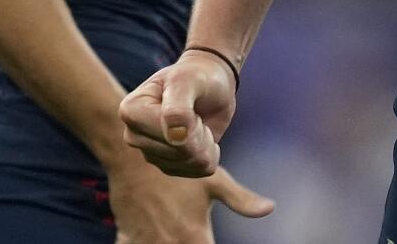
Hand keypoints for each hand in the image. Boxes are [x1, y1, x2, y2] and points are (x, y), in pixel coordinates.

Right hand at [104, 155, 272, 243]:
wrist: (134, 160)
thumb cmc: (178, 170)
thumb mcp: (213, 181)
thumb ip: (242, 200)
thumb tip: (269, 208)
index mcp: (195, 236)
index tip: (207, 239)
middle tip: (190, 234)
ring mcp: (148, 243)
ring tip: (170, 233)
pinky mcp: (128, 238)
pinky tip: (149, 235)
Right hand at [119, 50, 238, 177]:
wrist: (208, 85)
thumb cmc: (195, 77)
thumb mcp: (187, 81)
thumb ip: (178, 107)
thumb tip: (175, 137)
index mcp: (131, 111)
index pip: (168, 133)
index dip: (191, 121)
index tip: (190, 103)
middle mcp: (134, 136)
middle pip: (179, 152)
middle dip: (199, 133)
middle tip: (197, 112)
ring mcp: (150, 153)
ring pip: (190, 163)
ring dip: (206, 143)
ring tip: (199, 122)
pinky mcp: (167, 166)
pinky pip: (198, 172)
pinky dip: (209, 154)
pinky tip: (203, 137)